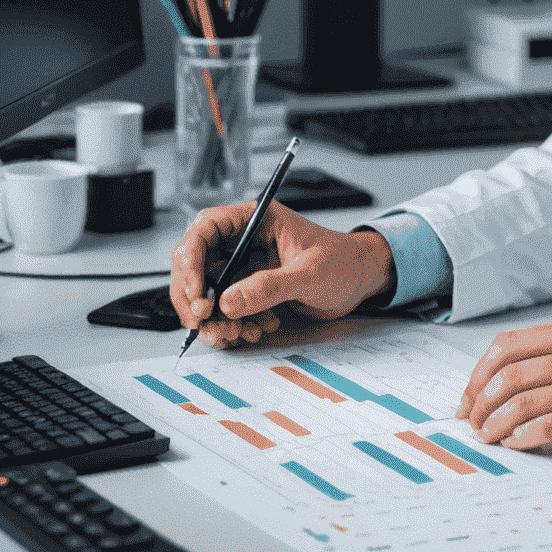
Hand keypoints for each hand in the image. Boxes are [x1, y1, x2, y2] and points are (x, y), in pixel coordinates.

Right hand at [168, 201, 395, 348]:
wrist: (359, 281)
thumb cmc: (343, 261)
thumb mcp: (310, 273)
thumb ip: (270, 286)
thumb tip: (228, 301)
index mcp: (256, 220)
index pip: (206, 228)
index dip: (192, 258)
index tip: (197, 291)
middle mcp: (244, 242)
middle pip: (195, 264)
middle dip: (195, 296)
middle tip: (205, 320)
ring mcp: (244, 268)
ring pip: (206, 293)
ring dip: (213, 318)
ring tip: (238, 331)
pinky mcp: (248, 292)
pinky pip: (222, 311)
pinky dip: (229, 326)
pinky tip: (253, 330)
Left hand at [455, 306, 551, 453]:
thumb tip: (523, 378)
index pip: (512, 344)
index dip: (480, 373)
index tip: (468, 396)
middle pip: (511, 371)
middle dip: (480, 401)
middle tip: (470, 423)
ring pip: (526, 398)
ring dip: (497, 423)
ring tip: (488, 439)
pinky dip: (526, 437)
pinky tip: (518, 446)